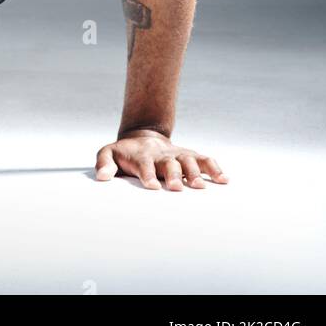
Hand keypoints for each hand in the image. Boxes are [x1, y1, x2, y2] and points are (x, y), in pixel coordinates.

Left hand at [95, 128, 228, 189]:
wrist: (144, 137)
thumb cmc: (126, 153)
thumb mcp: (109, 153)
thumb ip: (104, 163)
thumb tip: (101, 177)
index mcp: (143, 156)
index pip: (145, 164)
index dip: (148, 174)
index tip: (152, 186)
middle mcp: (163, 155)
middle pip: (170, 163)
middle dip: (174, 175)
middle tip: (177, 188)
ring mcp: (178, 155)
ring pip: (189, 160)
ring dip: (195, 172)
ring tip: (200, 187)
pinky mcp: (190, 156)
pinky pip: (205, 160)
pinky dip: (215, 168)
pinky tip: (224, 180)